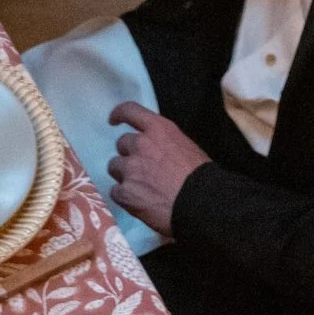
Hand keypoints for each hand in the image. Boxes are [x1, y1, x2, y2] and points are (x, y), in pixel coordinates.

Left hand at [106, 101, 209, 238]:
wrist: (200, 203)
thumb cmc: (199, 175)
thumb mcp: (185, 146)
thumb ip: (164, 143)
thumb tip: (156, 152)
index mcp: (158, 129)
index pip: (130, 111)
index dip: (118, 114)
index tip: (113, 121)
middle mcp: (140, 144)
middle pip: (122, 144)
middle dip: (129, 154)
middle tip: (142, 168)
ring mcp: (130, 168)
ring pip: (115, 167)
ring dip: (124, 175)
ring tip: (140, 187)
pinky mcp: (124, 192)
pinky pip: (115, 191)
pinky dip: (124, 196)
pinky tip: (137, 203)